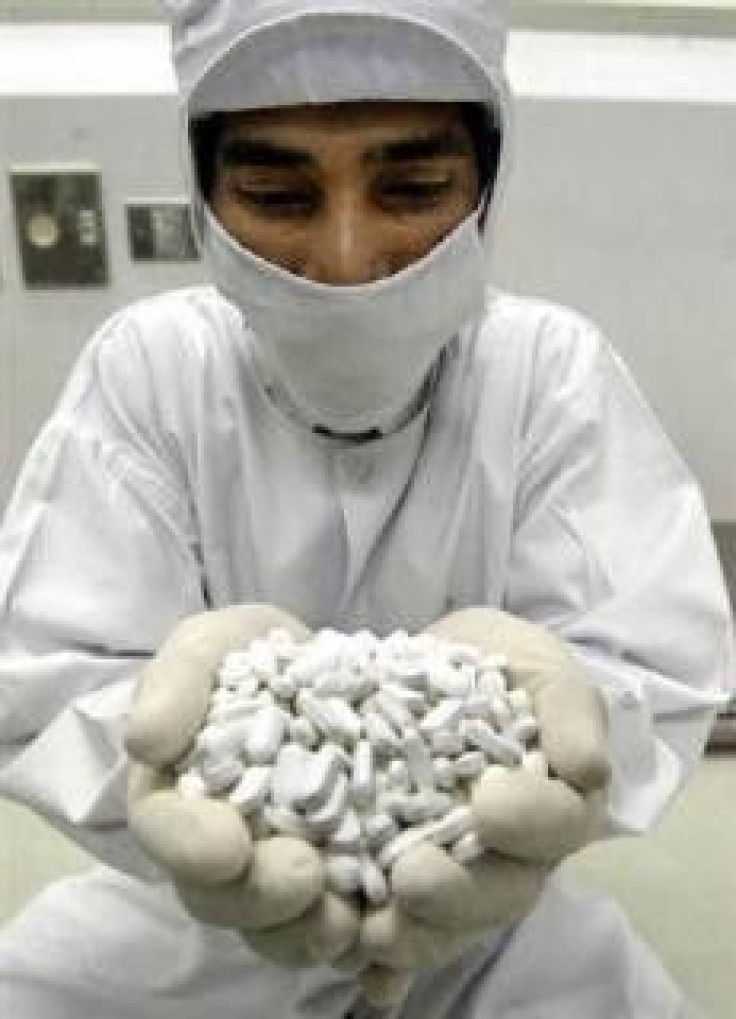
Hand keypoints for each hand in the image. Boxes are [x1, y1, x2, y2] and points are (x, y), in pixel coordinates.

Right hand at [125, 604, 359, 967]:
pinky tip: (393, 918)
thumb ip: (176, 683)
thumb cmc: (256, 656)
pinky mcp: (348, 882)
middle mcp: (226, 851)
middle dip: (260, 897)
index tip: (226, 847)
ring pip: (285, 930)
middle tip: (304, 876)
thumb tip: (144, 742)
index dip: (189, 846)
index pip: (167, 831)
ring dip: (312, 933)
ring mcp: (286, 873)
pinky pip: (353, 925)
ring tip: (349, 916)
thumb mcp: (212, 647)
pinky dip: (372, 932)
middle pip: (225, 899)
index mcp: (178, 797)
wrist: (336, 668)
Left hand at [354, 607, 610, 1000]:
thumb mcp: (545, 673)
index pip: (557, 823)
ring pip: (443, 920)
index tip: (490, 806)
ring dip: (410, 937)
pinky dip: (381, 964)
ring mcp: (453, 868)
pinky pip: (393, 924)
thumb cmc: (508, 669)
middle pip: (496, 891)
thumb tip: (590, 768)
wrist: (441, 665)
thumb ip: (570, 712)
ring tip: (370, 938)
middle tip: (412, 883)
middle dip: (456, 894)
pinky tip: (360, 981)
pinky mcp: (396, 871)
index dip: (529, 821)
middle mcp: (509, 853)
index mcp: (555, 805)